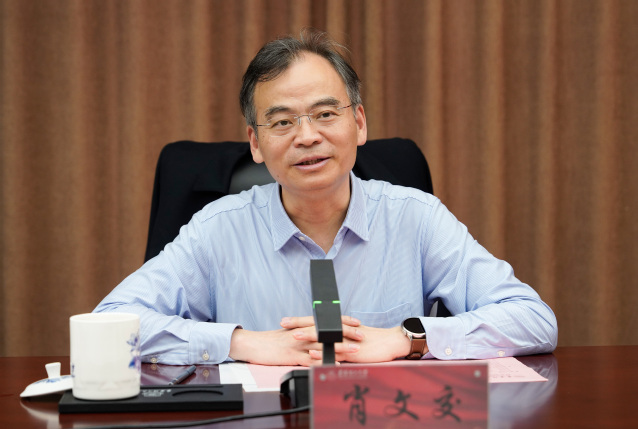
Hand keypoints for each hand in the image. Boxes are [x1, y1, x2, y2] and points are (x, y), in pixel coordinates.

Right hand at [228, 315, 361, 365]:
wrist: (253, 344)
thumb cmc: (271, 340)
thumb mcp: (289, 334)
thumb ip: (304, 334)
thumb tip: (318, 336)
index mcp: (303, 326)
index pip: (326, 321)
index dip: (342, 321)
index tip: (357, 322)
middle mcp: (302, 333)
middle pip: (328, 332)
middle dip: (346, 333)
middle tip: (362, 335)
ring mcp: (298, 344)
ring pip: (323, 344)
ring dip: (340, 347)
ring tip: (355, 350)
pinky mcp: (292, 356)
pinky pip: (310, 359)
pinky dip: (323, 362)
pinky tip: (335, 364)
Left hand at [297, 324, 412, 363]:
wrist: (390, 342)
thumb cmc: (372, 341)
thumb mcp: (351, 338)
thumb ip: (337, 339)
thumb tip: (322, 343)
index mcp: (339, 326)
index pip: (316, 320)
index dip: (300, 320)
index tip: (286, 321)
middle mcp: (340, 330)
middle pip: (316, 324)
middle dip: (299, 323)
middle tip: (283, 323)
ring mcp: (345, 340)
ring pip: (323, 337)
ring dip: (308, 336)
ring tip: (293, 336)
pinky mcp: (351, 351)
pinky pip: (334, 351)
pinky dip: (322, 351)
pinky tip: (311, 352)